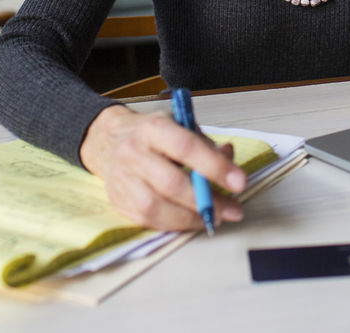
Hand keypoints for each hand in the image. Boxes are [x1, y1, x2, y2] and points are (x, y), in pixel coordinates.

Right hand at [79, 104, 247, 230]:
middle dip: (207, 201)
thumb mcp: (180, 125)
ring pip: (157, 207)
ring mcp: (123, 179)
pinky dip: (175, 224)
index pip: (186, 147)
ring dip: (191, 218)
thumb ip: (206, 143)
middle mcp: (133, 152)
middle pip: (171, 183)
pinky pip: (148, 221)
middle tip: (232, 210)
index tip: (239, 182)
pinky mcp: (119, 201)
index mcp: (153, 128)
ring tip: (215, 217)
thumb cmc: (153, 135)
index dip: (215, 166)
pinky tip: (192, 220)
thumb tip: (229, 159)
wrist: (109, 140)